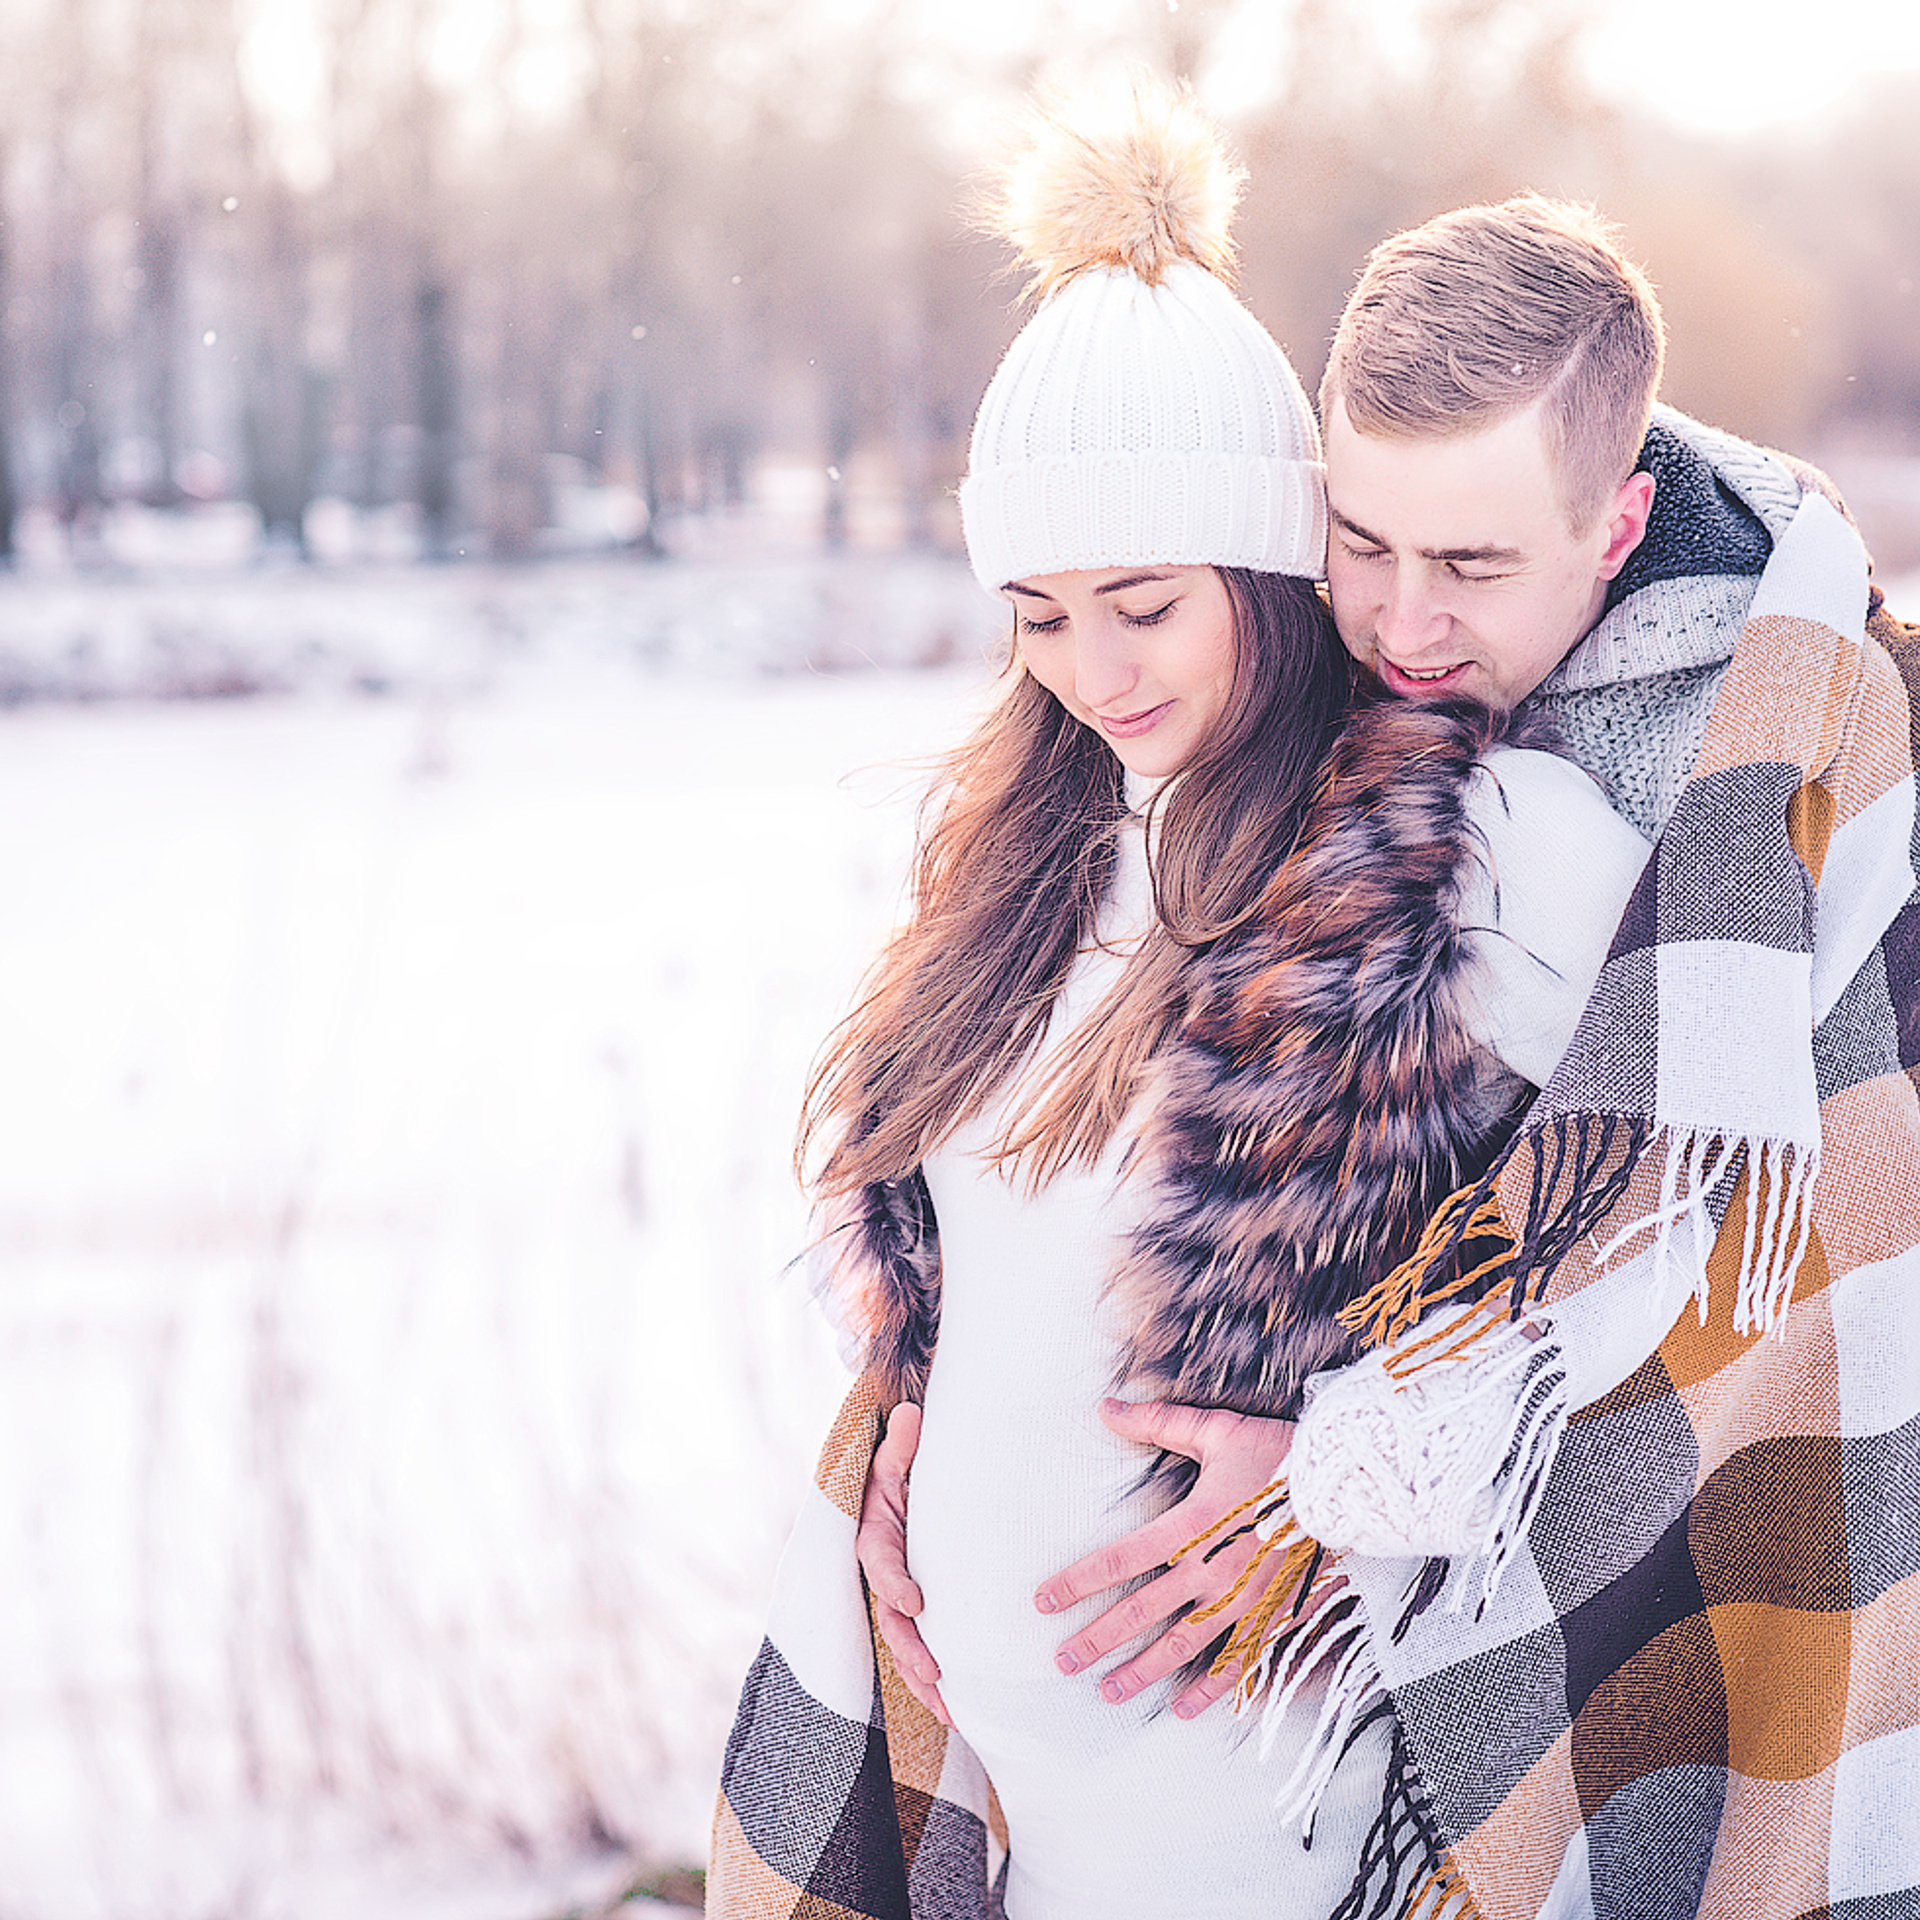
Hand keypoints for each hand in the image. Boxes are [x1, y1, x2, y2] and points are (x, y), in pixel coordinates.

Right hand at [855, 1403, 949, 1724]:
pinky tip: (956, 1712)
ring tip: (950, 1710)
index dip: (894, 1583)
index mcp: (873, 1535)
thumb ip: (903, 1443)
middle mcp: (879, 1574)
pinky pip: (917, 1650)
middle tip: (936, 1672)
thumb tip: (912, 1415)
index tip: (915, 1601)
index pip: (880, 1562)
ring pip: (902, 1646)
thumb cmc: (901, 1467)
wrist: (899, 1483)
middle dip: (910, 1650)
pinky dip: (930, 1682)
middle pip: (888, 1620)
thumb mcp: (896, 1454)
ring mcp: (894, 1598)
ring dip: (922, 1679)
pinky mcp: (911, 1613)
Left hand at [1035, 1398, 1297, 1719]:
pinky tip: (1183, 1710)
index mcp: (1191, 1526)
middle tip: (1062, 1661)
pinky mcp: (1270, 1615)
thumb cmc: (1280, 1453)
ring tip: (1108, 1691)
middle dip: (1097, 1638)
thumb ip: (1158, 1423)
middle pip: (1141, 1612)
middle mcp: (1211, 1571)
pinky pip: (1235, 1661)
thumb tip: (1106, 1407)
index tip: (1044, 1601)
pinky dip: (1209, 1689)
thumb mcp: (1217, 1431)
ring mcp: (1241, 1600)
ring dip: (1141, 1671)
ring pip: (1181, 1646)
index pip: (1119, 1559)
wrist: (1346, 1485)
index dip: (1078, 1581)